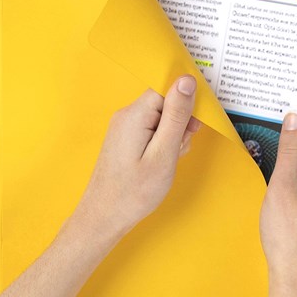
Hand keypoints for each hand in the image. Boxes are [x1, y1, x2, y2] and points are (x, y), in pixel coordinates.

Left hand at [76, 75, 201, 235]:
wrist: (105, 216)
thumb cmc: (134, 191)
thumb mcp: (163, 153)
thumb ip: (176, 115)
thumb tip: (187, 80)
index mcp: (134, 114)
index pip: (167, 89)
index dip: (185, 106)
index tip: (191, 128)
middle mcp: (126, 116)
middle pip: (165, 104)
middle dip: (179, 125)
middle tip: (176, 151)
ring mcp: (124, 129)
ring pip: (160, 120)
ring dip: (172, 138)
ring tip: (166, 162)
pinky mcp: (125, 140)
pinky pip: (151, 132)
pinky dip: (161, 145)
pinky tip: (159, 164)